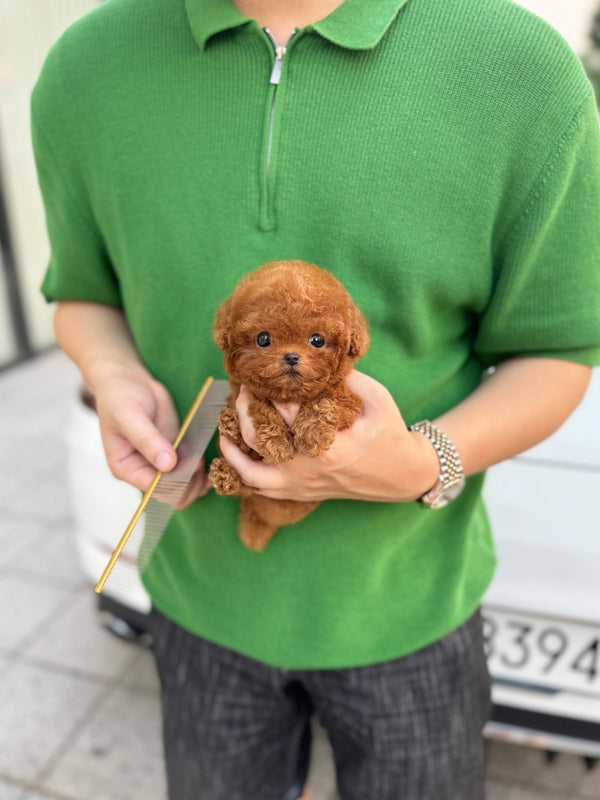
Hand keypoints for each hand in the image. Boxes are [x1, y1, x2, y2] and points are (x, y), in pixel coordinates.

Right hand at [93, 367, 210, 507]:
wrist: (128, 381)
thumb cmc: (121, 398)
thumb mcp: (131, 416)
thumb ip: (148, 441)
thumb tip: (167, 465)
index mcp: (126, 468)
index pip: (155, 490)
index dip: (176, 482)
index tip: (191, 465)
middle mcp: (144, 471)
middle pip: (172, 494)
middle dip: (189, 483)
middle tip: (201, 463)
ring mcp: (161, 463)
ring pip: (185, 486)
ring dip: (199, 478)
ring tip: (206, 462)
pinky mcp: (175, 452)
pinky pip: (192, 470)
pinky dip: (202, 469)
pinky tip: (209, 459)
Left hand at [218, 371, 439, 503]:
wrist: (402, 475)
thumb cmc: (389, 434)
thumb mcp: (377, 399)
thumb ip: (347, 378)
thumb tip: (317, 358)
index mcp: (326, 447)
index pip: (284, 411)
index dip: (270, 389)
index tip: (264, 373)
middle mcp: (307, 470)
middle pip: (259, 437)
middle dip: (244, 409)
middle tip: (244, 390)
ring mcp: (301, 486)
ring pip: (250, 471)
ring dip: (233, 448)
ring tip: (226, 425)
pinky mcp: (300, 494)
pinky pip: (260, 488)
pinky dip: (242, 472)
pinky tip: (237, 452)